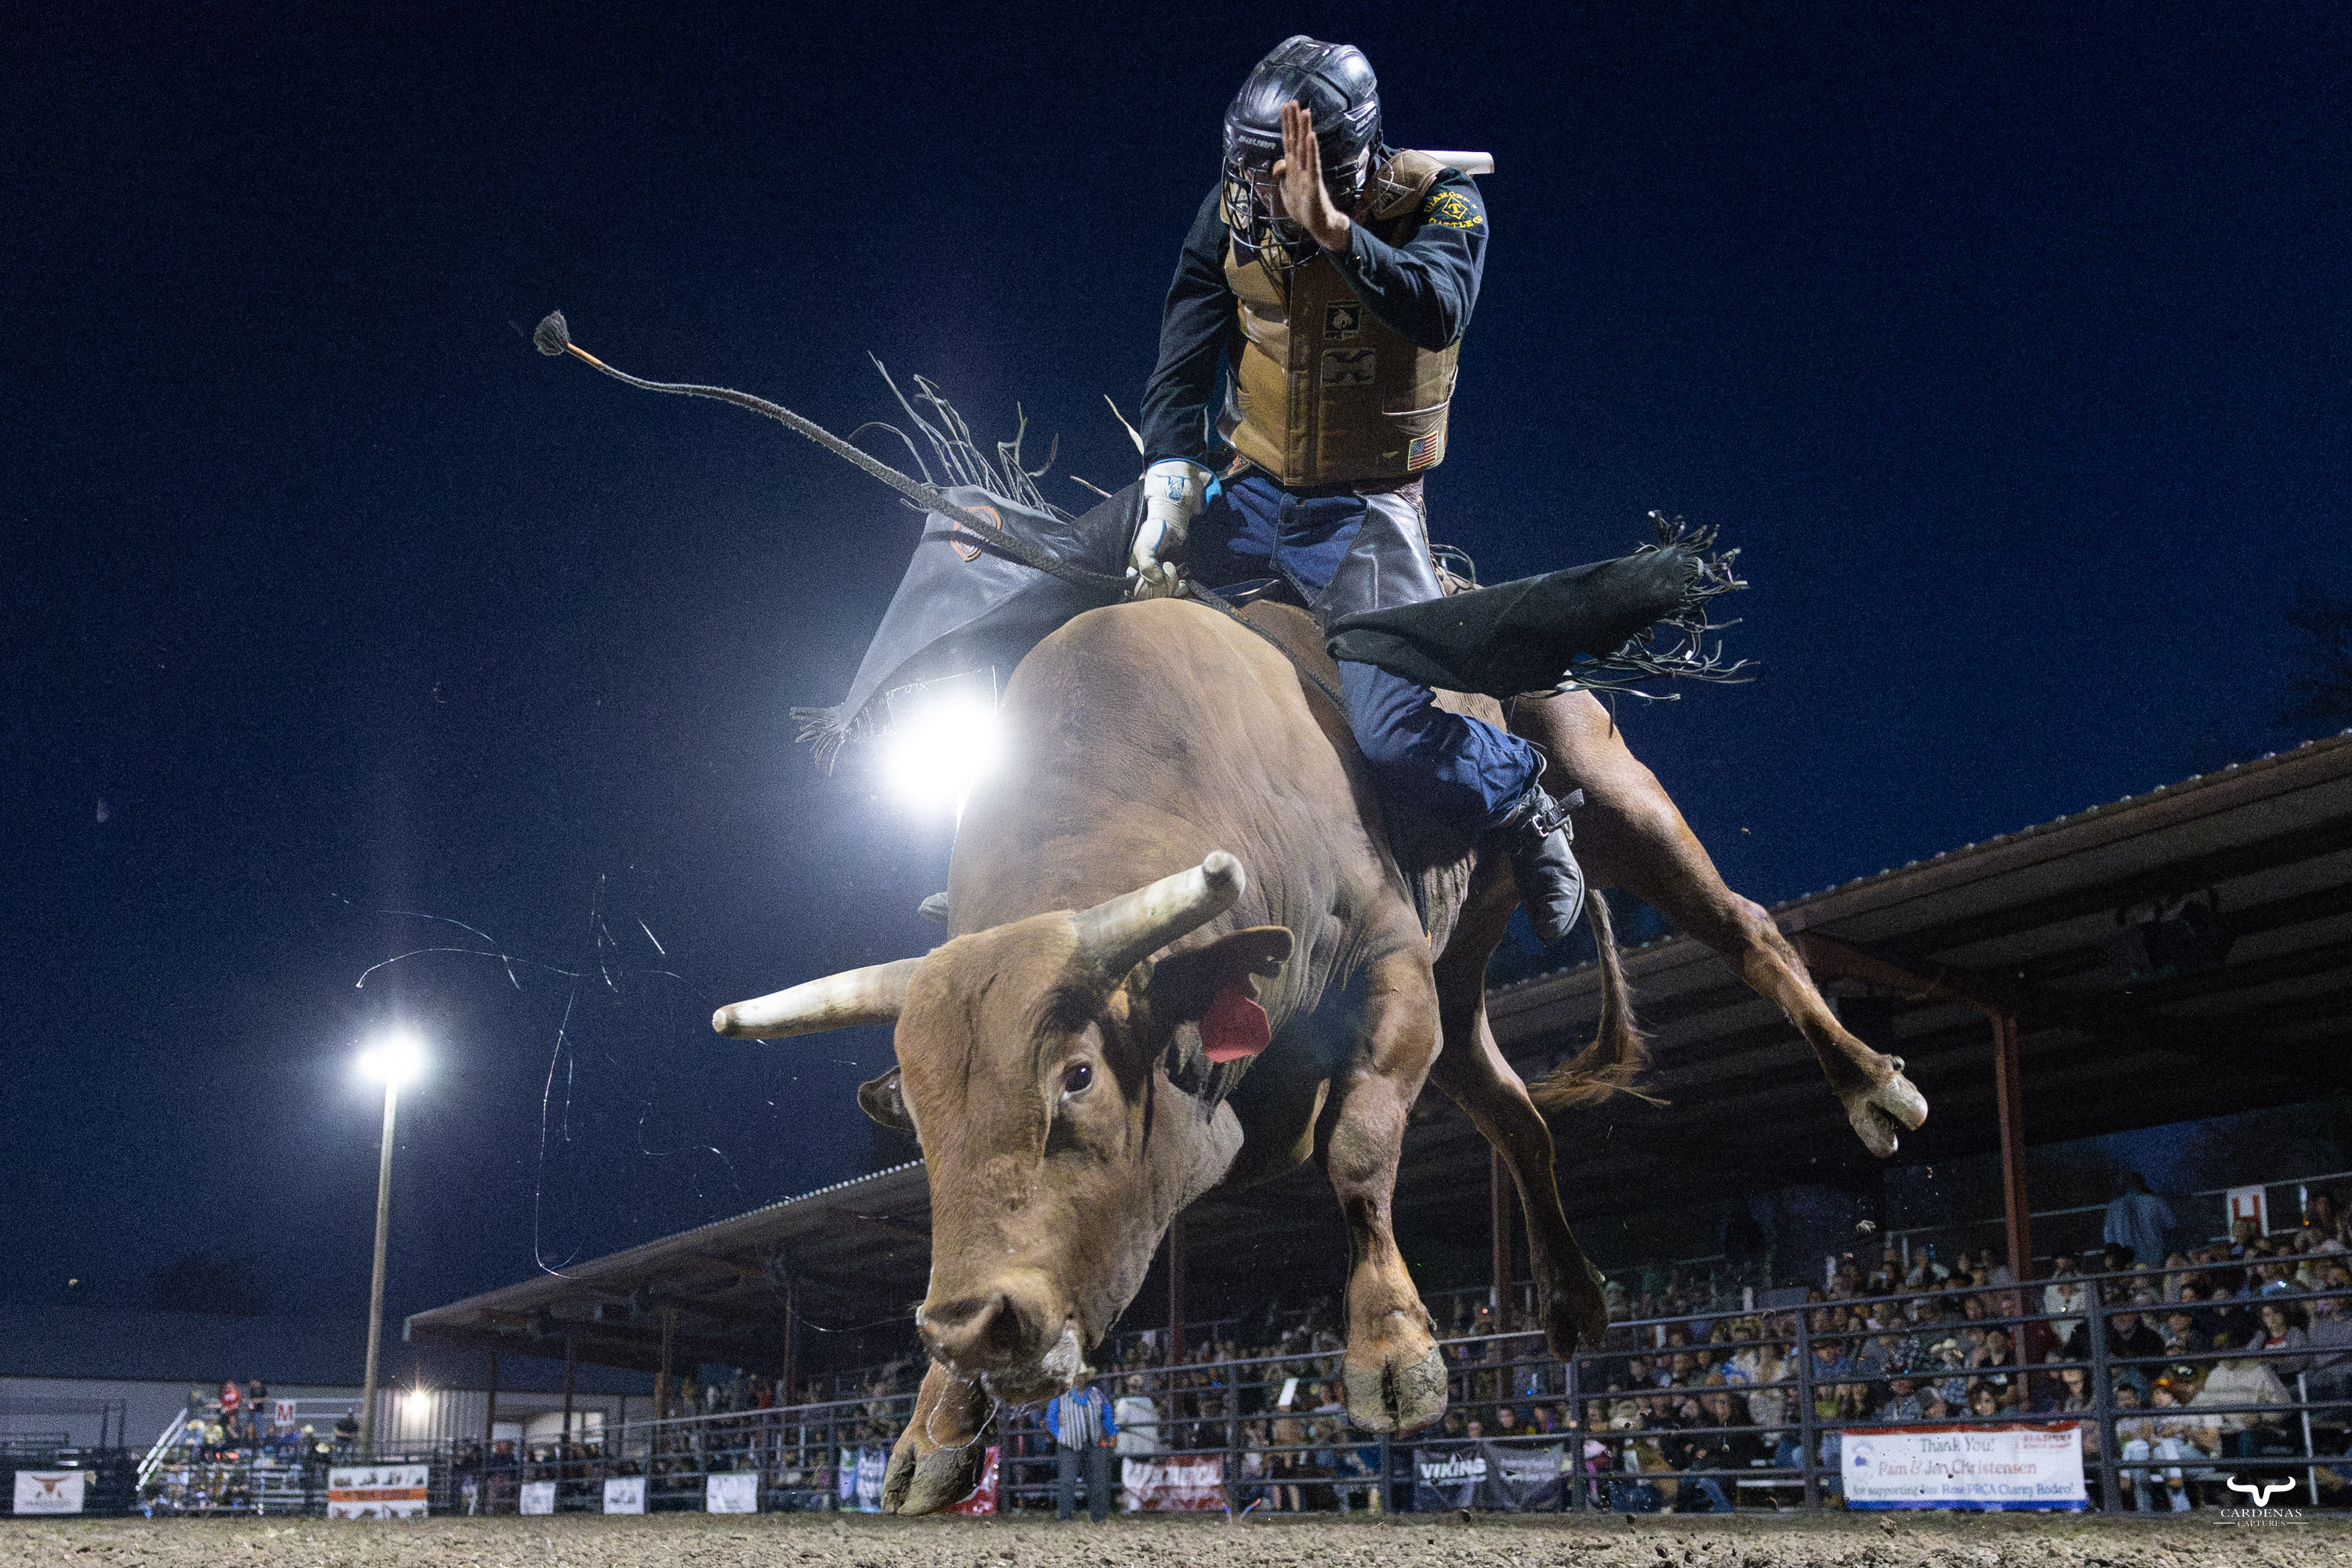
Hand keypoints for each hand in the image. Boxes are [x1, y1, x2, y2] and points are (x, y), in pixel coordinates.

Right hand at [1128, 458, 1206, 599]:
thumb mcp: (1144, 546)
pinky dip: (1181, 588)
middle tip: (1167, 565)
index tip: (1155, 578)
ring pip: (1166, 596)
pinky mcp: (1172, 581)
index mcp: (1133, 574)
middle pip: (1153, 597)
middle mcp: (1145, 581)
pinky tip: (1182, 581)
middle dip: (1163, 584)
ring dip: (1172, 583)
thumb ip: (1147, 565)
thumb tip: (1157, 581)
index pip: (1137, 594)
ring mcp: (1159, 582)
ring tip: (1172, 566)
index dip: (1147, 591)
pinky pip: (1176, 593)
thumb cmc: (1155, 533)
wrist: (1173, 525)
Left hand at [1272, 100, 1351, 252]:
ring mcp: (1308, 173)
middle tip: (1294, 101)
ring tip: (1305, 111)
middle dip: (1295, 121)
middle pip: (1296, 139)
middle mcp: (1301, 166)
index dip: (1286, 125)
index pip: (1288, 142)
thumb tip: (1279, 163)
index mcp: (1293, 168)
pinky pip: (1312, 164)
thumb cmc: (1304, 208)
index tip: (1285, 107)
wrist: (1318, 225)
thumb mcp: (1286, 191)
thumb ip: (1282, 176)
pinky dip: (1311, 150)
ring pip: (1305, 148)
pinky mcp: (1314, 183)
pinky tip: (1311, 136)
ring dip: (1305, 129)